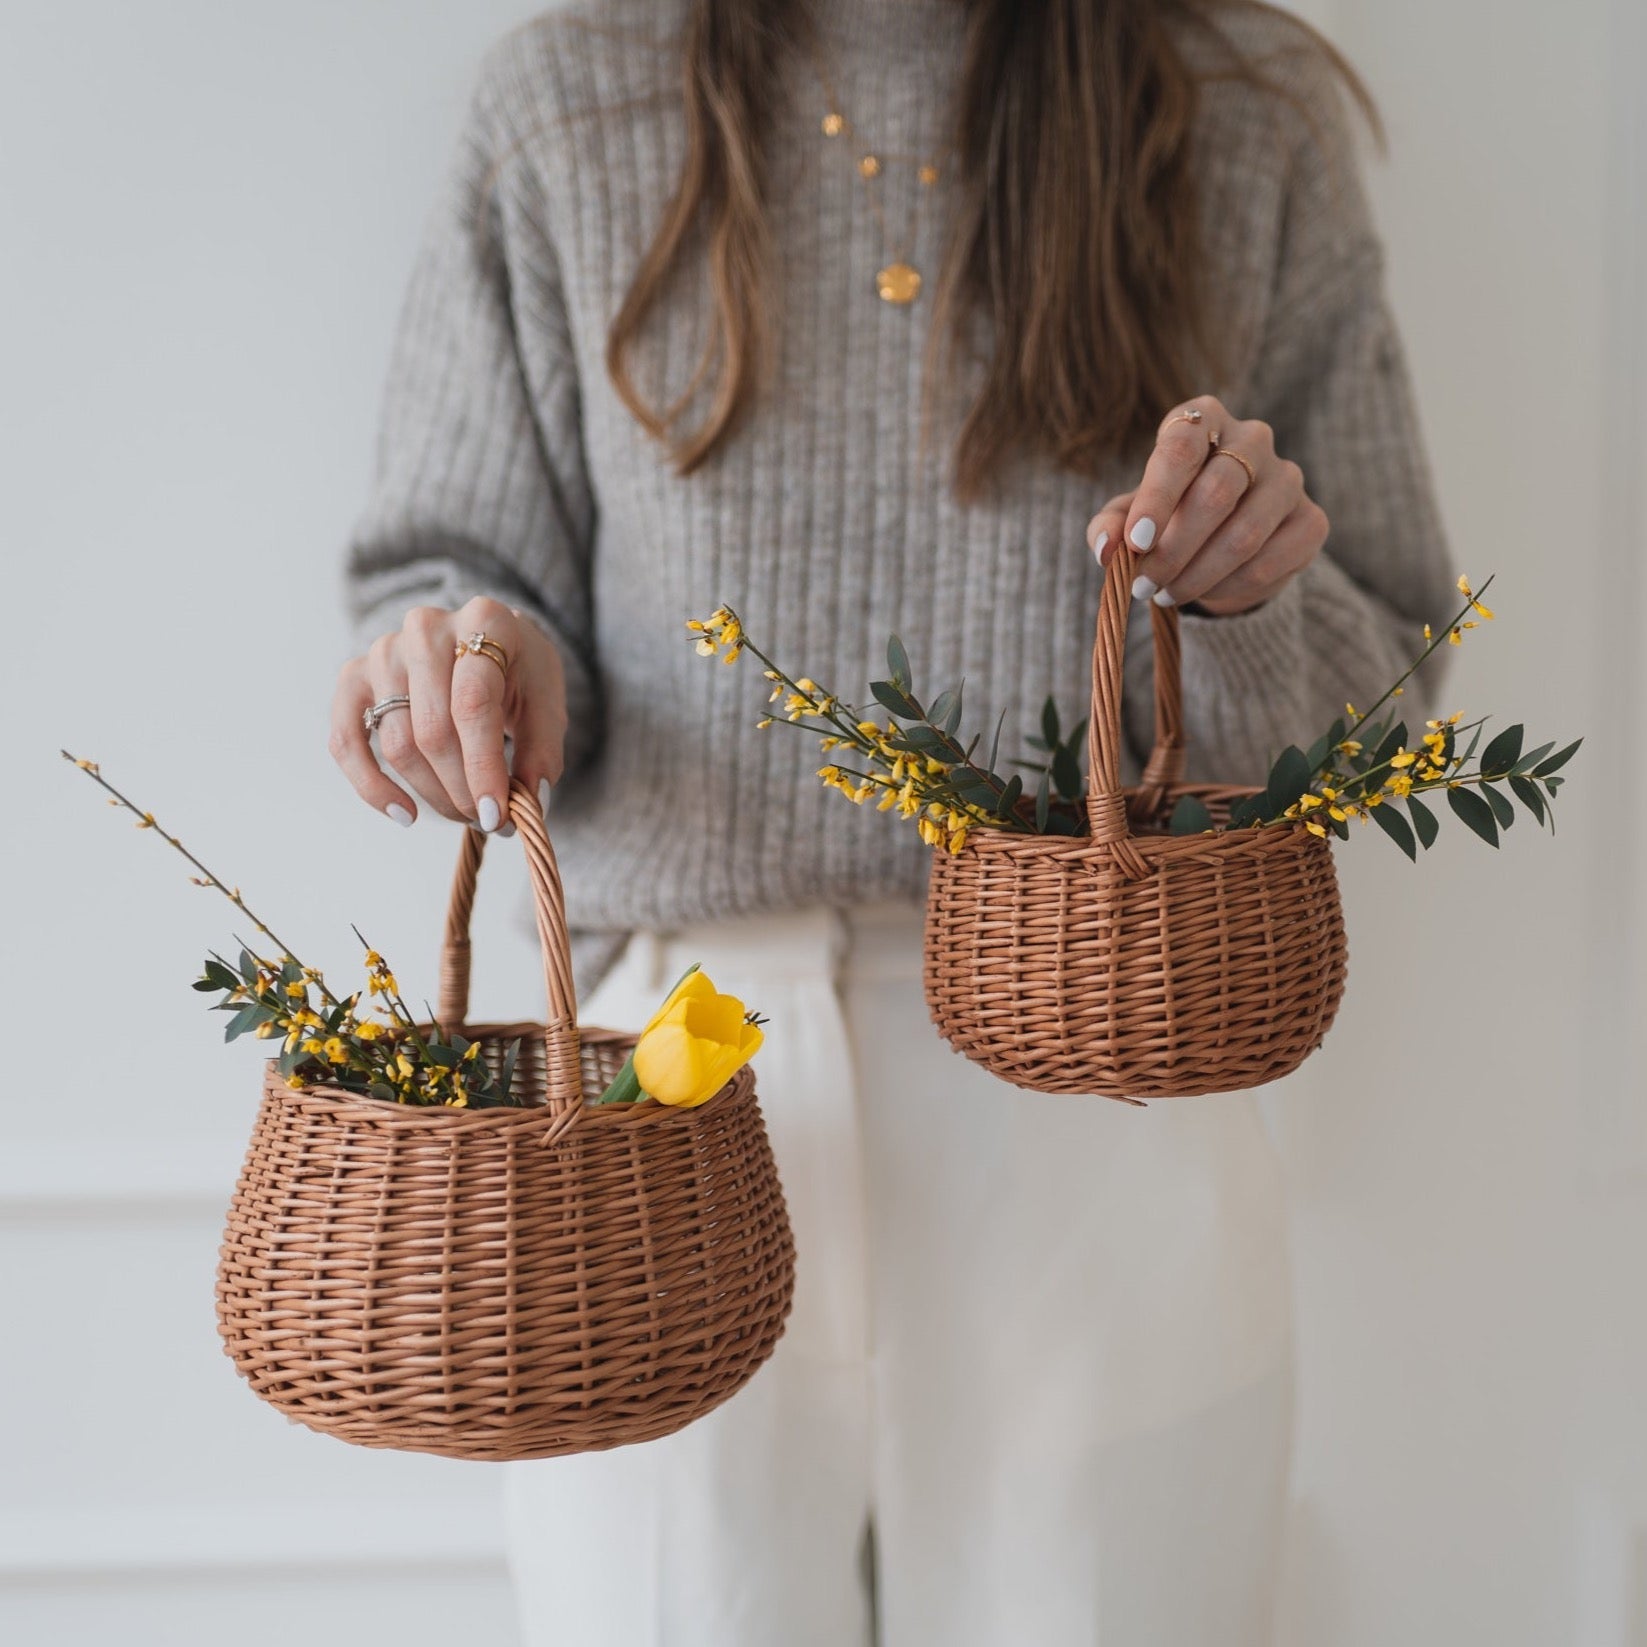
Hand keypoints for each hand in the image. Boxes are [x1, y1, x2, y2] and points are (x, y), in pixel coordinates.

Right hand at [329, 596, 568, 831]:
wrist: (484, 641)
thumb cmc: (517, 673)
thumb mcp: (546, 701)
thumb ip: (542, 751)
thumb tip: (529, 802)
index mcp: (484, 621)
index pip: (472, 703)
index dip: (483, 766)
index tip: (497, 815)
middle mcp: (426, 628)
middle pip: (432, 730)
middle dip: (462, 788)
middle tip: (489, 820)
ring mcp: (384, 651)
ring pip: (397, 743)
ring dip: (432, 793)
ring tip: (464, 813)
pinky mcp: (355, 676)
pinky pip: (346, 741)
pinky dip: (371, 786)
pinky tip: (406, 814)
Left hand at [1084, 395, 1328, 614]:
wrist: (1221, 545)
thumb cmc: (1166, 517)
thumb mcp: (1129, 518)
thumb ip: (1111, 526)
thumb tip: (1107, 549)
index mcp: (1203, 421)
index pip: (1181, 448)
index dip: (1157, 497)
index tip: (1136, 543)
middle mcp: (1253, 438)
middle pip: (1217, 492)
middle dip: (1173, 549)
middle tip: (1143, 585)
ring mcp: (1288, 478)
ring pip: (1244, 534)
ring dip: (1196, 576)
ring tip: (1166, 595)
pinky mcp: (1311, 521)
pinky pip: (1268, 562)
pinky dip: (1228, 587)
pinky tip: (1205, 592)